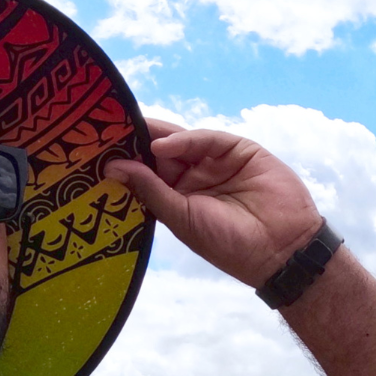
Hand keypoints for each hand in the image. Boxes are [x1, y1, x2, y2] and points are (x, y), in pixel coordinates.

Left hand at [105, 121, 322, 287]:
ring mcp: (215, 162)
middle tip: (105, 128)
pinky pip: (208, 139)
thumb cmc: (227, 243)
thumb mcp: (181, 218)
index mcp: (174, 197)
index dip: (124, 161)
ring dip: (154, 136)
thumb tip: (113, 168)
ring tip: (128, 130)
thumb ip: (150, 190)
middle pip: (158, 152)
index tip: (94, 151)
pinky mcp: (238, 150)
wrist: (280, 248)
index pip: (144, 172)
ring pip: (180, 142)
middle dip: (135, 140)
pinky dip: (185, 140)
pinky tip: (162, 145)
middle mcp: (192, 177)